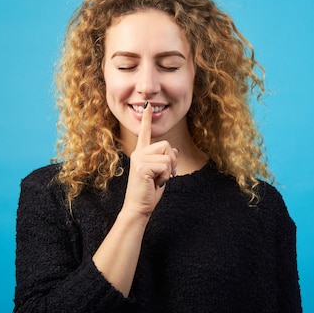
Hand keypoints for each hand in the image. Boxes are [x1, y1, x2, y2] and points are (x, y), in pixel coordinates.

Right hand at [123, 102, 177, 217]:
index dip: (147, 119)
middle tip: (164, 175)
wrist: (139, 207)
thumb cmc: (149, 191)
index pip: (145, 133)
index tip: (147, 105)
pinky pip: (166, 166)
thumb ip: (166, 160)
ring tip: (158, 179)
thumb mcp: (162, 173)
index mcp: (142, 152)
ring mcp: (139, 158)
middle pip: (167, 145)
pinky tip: (155, 183)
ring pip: (169, 156)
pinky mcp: (142, 166)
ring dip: (169, 171)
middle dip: (172, 161)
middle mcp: (138, 152)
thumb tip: (175, 151)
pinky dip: (166, 177)